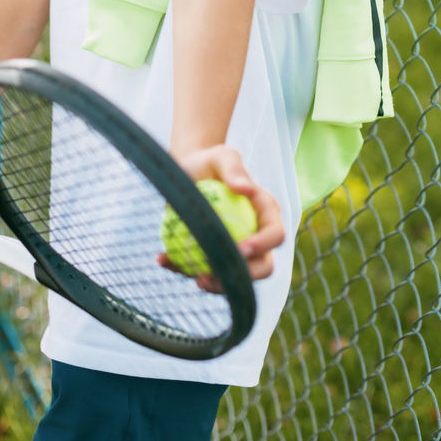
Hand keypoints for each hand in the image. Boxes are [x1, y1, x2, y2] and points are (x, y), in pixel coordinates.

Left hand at [162, 145, 284, 291]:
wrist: (188, 171)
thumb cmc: (209, 160)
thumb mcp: (222, 156)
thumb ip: (234, 169)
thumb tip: (247, 189)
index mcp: (267, 213)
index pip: (276, 235)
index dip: (263, 246)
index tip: (241, 247)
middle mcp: (258, 236)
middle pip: (263, 266)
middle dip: (244, 277)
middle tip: (219, 272)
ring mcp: (237, 250)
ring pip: (235, 277)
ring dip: (217, 284)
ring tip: (194, 277)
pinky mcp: (214, 256)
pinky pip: (204, 269)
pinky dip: (184, 269)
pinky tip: (164, 260)